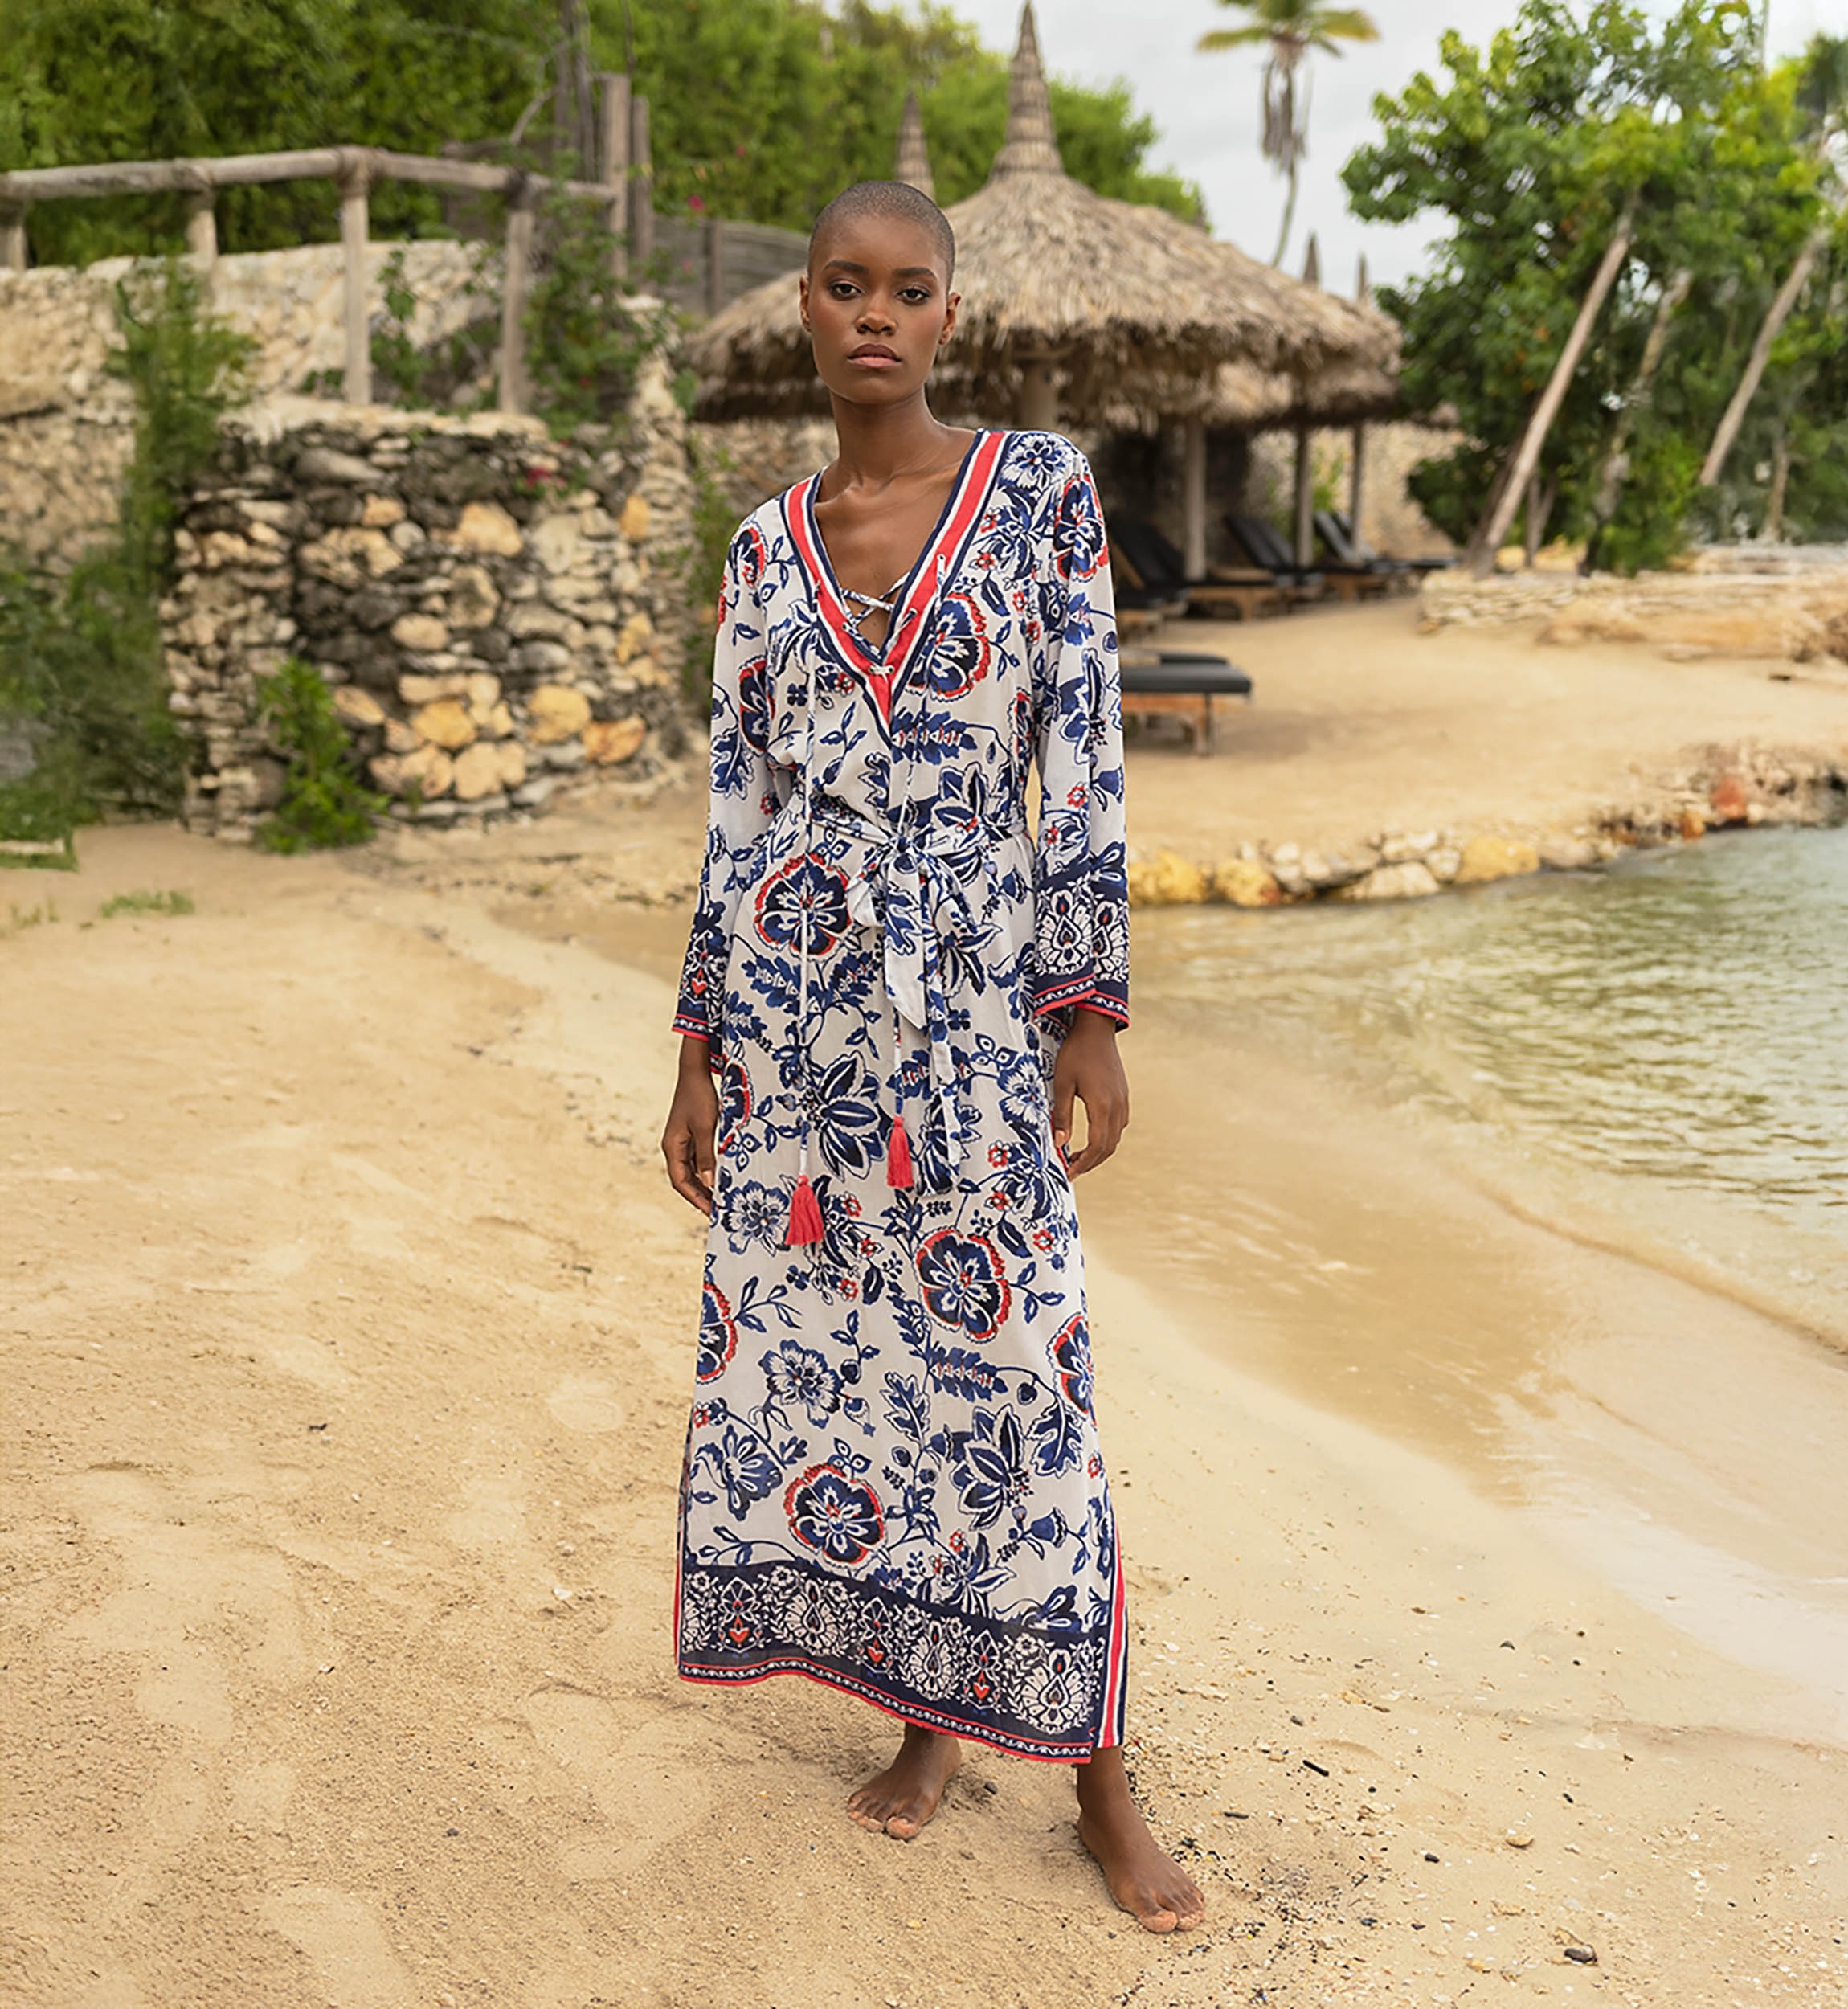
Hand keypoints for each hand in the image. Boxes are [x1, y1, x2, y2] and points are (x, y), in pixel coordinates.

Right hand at [661, 1038, 719, 1214]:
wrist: (695, 1071)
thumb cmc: (699, 1097)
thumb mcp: (706, 1128)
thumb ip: (707, 1156)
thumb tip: (709, 1183)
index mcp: (672, 1147)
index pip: (680, 1182)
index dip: (696, 1198)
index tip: (711, 1212)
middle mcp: (674, 1146)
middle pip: (685, 1179)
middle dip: (700, 1195)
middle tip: (718, 1210)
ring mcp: (681, 1141)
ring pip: (692, 1171)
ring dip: (704, 1185)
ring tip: (721, 1198)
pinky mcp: (691, 1134)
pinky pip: (697, 1159)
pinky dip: (707, 1170)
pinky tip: (720, 1177)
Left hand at [1051, 1008, 1128, 1176]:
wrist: (1096, 1029)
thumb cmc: (1075, 1053)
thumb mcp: (1062, 1084)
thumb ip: (1062, 1116)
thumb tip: (1059, 1143)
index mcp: (1102, 1106)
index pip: (1097, 1147)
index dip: (1083, 1164)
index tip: (1069, 1172)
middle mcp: (1118, 1106)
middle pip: (1108, 1147)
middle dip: (1091, 1162)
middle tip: (1072, 1169)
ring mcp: (1123, 1101)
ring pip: (1115, 1137)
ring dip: (1099, 1152)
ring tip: (1079, 1156)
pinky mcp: (1123, 1095)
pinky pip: (1118, 1125)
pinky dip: (1106, 1138)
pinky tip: (1092, 1136)